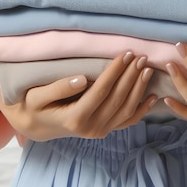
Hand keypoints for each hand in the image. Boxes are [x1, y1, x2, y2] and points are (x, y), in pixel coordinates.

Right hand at [0, 52, 156, 140]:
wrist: (35, 125)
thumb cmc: (33, 106)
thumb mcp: (36, 96)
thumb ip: (57, 88)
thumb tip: (81, 79)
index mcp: (75, 119)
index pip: (101, 91)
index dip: (115, 72)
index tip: (125, 54)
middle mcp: (91, 129)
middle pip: (117, 99)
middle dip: (131, 76)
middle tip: (141, 56)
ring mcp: (100, 131)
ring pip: (126, 109)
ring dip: (139, 89)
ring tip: (147, 69)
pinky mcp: (105, 130)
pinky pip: (127, 121)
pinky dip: (142, 109)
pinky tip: (153, 96)